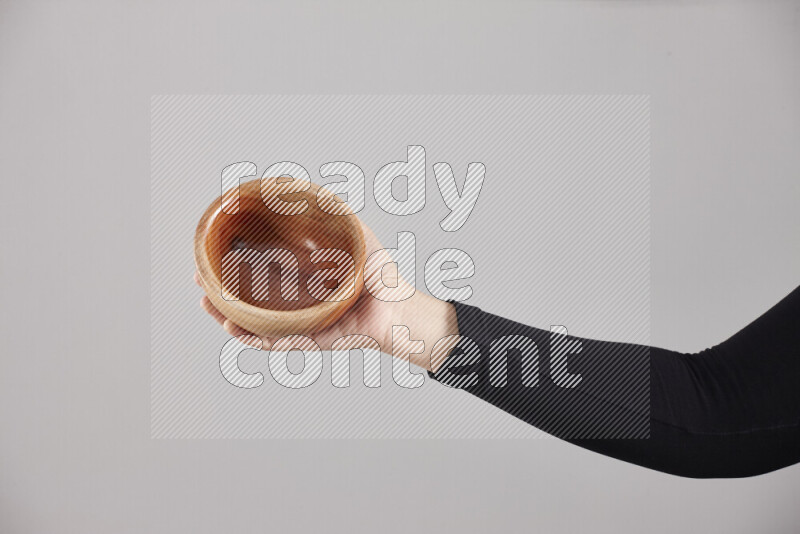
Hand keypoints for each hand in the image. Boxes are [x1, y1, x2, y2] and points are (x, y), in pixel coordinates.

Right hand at [196, 218, 458, 371]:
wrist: (400, 308)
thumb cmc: (383, 276)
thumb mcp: (358, 237)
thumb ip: (337, 215)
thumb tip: (311, 190)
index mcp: (303, 281)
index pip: (261, 273)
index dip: (235, 265)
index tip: (214, 251)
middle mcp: (297, 304)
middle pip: (249, 301)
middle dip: (220, 291)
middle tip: (199, 277)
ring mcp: (300, 325)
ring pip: (254, 325)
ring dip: (226, 316)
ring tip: (207, 303)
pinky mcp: (308, 342)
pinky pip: (273, 344)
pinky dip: (251, 339)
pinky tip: (232, 326)